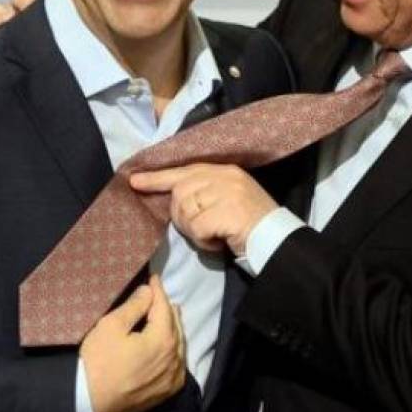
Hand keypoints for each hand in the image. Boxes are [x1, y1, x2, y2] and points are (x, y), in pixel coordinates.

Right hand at [79, 275, 185, 411]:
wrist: (89, 403)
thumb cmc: (98, 361)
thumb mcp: (112, 326)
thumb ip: (134, 306)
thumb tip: (149, 291)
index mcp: (163, 339)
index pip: (164, 307)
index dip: (158, 290)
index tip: (153, 277)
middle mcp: (175, 358)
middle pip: (175, 324)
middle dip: (167, 307)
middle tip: (158, 295)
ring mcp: (173, 376)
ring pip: (179, 344)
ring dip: (173, 327)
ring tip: (166, 315)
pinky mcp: (167, 391)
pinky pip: (178, 364)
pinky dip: (175, 349)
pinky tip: (169, 344)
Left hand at [130, 164, 277, 255]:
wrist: (277, 238)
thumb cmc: (250, 223)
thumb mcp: (228, 197)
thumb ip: (205, 191)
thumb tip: (173, 197)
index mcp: (223, 170)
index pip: (184, 170)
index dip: (157, 177)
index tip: (134, 181)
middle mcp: (224, 176)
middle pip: (180, 193)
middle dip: (182, 216)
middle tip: (203, 229)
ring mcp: (226, 192)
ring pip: (186, 211)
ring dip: (195, 231)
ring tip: (215, 234)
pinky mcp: (227, 211)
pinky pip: (197, 228)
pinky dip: (205, 241)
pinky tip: (220, 242)